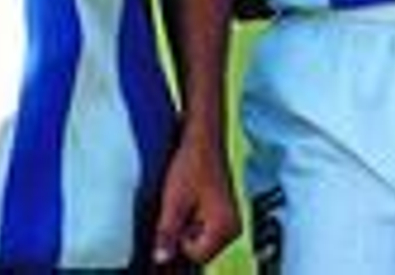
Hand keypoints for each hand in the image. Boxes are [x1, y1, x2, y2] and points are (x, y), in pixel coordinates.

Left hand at [151, 133, 241, 268]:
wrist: (203, 137)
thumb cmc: (193, 162)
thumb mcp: (173, 201)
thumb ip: (167, 233)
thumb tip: (161, 258)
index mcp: (225, 226)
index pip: (196, 255)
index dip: (179, 239)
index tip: (177, 217)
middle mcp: (233, 226)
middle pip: (200, 248)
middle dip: (185, 231)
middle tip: (183, 204)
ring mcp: (230, 218)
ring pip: (200, 237)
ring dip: (188, 223)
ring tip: (188, 197)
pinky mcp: (224, 211)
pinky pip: (204, 226)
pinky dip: (193, 216)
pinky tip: (192, 196)